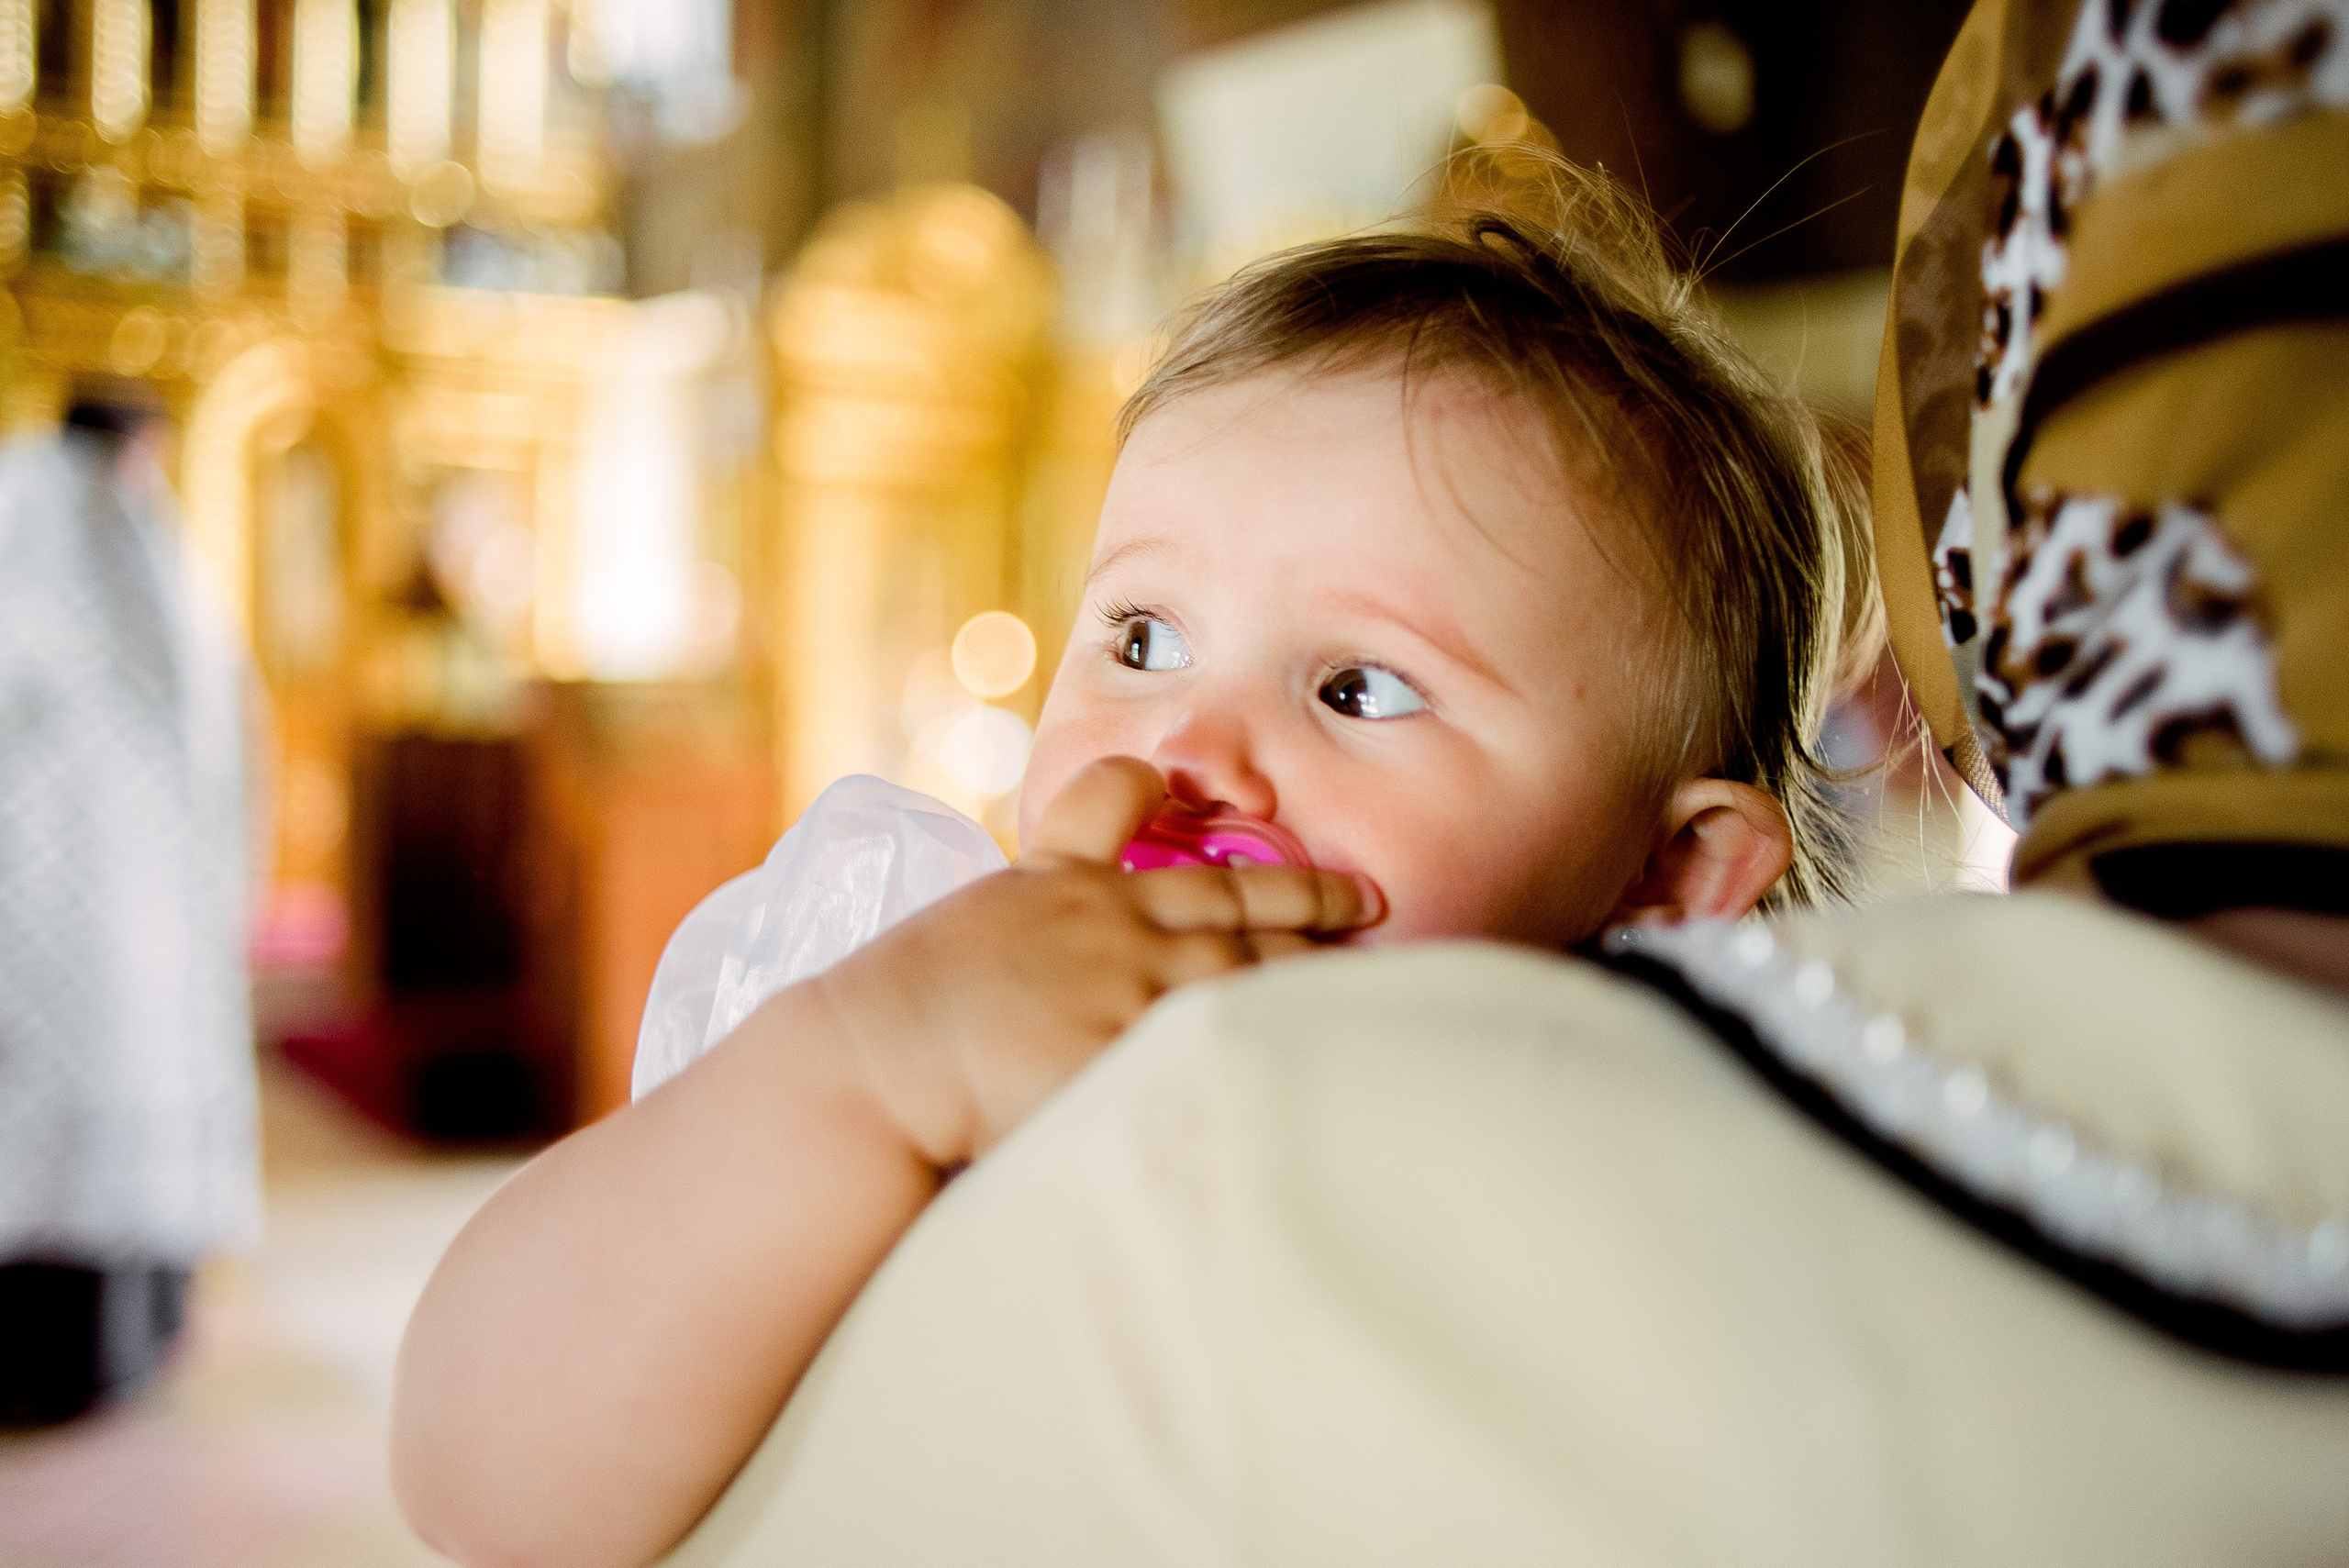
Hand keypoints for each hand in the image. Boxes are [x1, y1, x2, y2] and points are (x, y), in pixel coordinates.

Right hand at [815, 756, 1381, 1168]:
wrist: (875, 1061)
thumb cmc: (901, 1014)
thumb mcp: (969, 934)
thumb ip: (1027, 921)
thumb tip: (1048, 957)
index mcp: (1060, 879)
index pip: (1125, 803)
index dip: (1166, 791)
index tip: (1206, 794)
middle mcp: (1108, 919)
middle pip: (1229, 898)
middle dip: (1304, 897)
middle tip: (1363, 898)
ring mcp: (1128, 982)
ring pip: (1244, 967)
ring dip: (1308, 969)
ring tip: (1365, 976)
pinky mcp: (1133, 1047)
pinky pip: (1225, 1042)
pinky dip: (1273, 1040)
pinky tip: (1316, 1042)